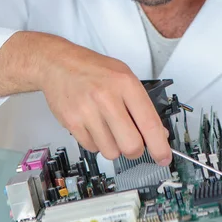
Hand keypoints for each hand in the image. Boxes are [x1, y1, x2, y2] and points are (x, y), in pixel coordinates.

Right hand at [41, 40, 171, 164]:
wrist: (57, 63)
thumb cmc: (92, 69)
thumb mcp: (123, 76)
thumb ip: (141, 104)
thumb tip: (158, 134)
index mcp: (125, 83)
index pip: (149, 123)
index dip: (160, 147)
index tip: (163, 158)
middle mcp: (106, 97)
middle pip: (131, 145)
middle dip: (135, 150)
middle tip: (132, 143)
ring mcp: (87, 111)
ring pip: (111, 151)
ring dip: (113, 146)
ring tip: (106, 127)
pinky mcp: (72, 122)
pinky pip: (92, 148)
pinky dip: (95, 142)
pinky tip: (92, 124)